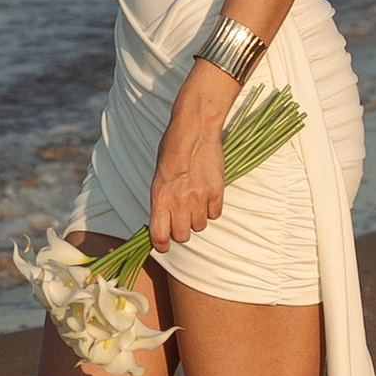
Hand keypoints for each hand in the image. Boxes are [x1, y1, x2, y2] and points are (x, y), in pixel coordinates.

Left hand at [147, 69, 232, 254]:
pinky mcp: (217, 192)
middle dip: (180, 231)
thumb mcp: (158, 177)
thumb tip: (163, 222)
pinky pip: (215, 214)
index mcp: (159, 197)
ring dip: (196, 219)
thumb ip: (161, 201)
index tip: (163, 244)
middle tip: (181, 218)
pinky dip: (211, 209)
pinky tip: (207, 195)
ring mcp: (200, 197)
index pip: (159, 236)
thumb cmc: (171, 150)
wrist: (194, 130)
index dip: (161, 245)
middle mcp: (179, 201)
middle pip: (182, 236)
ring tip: (194, 201)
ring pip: (200, 226)